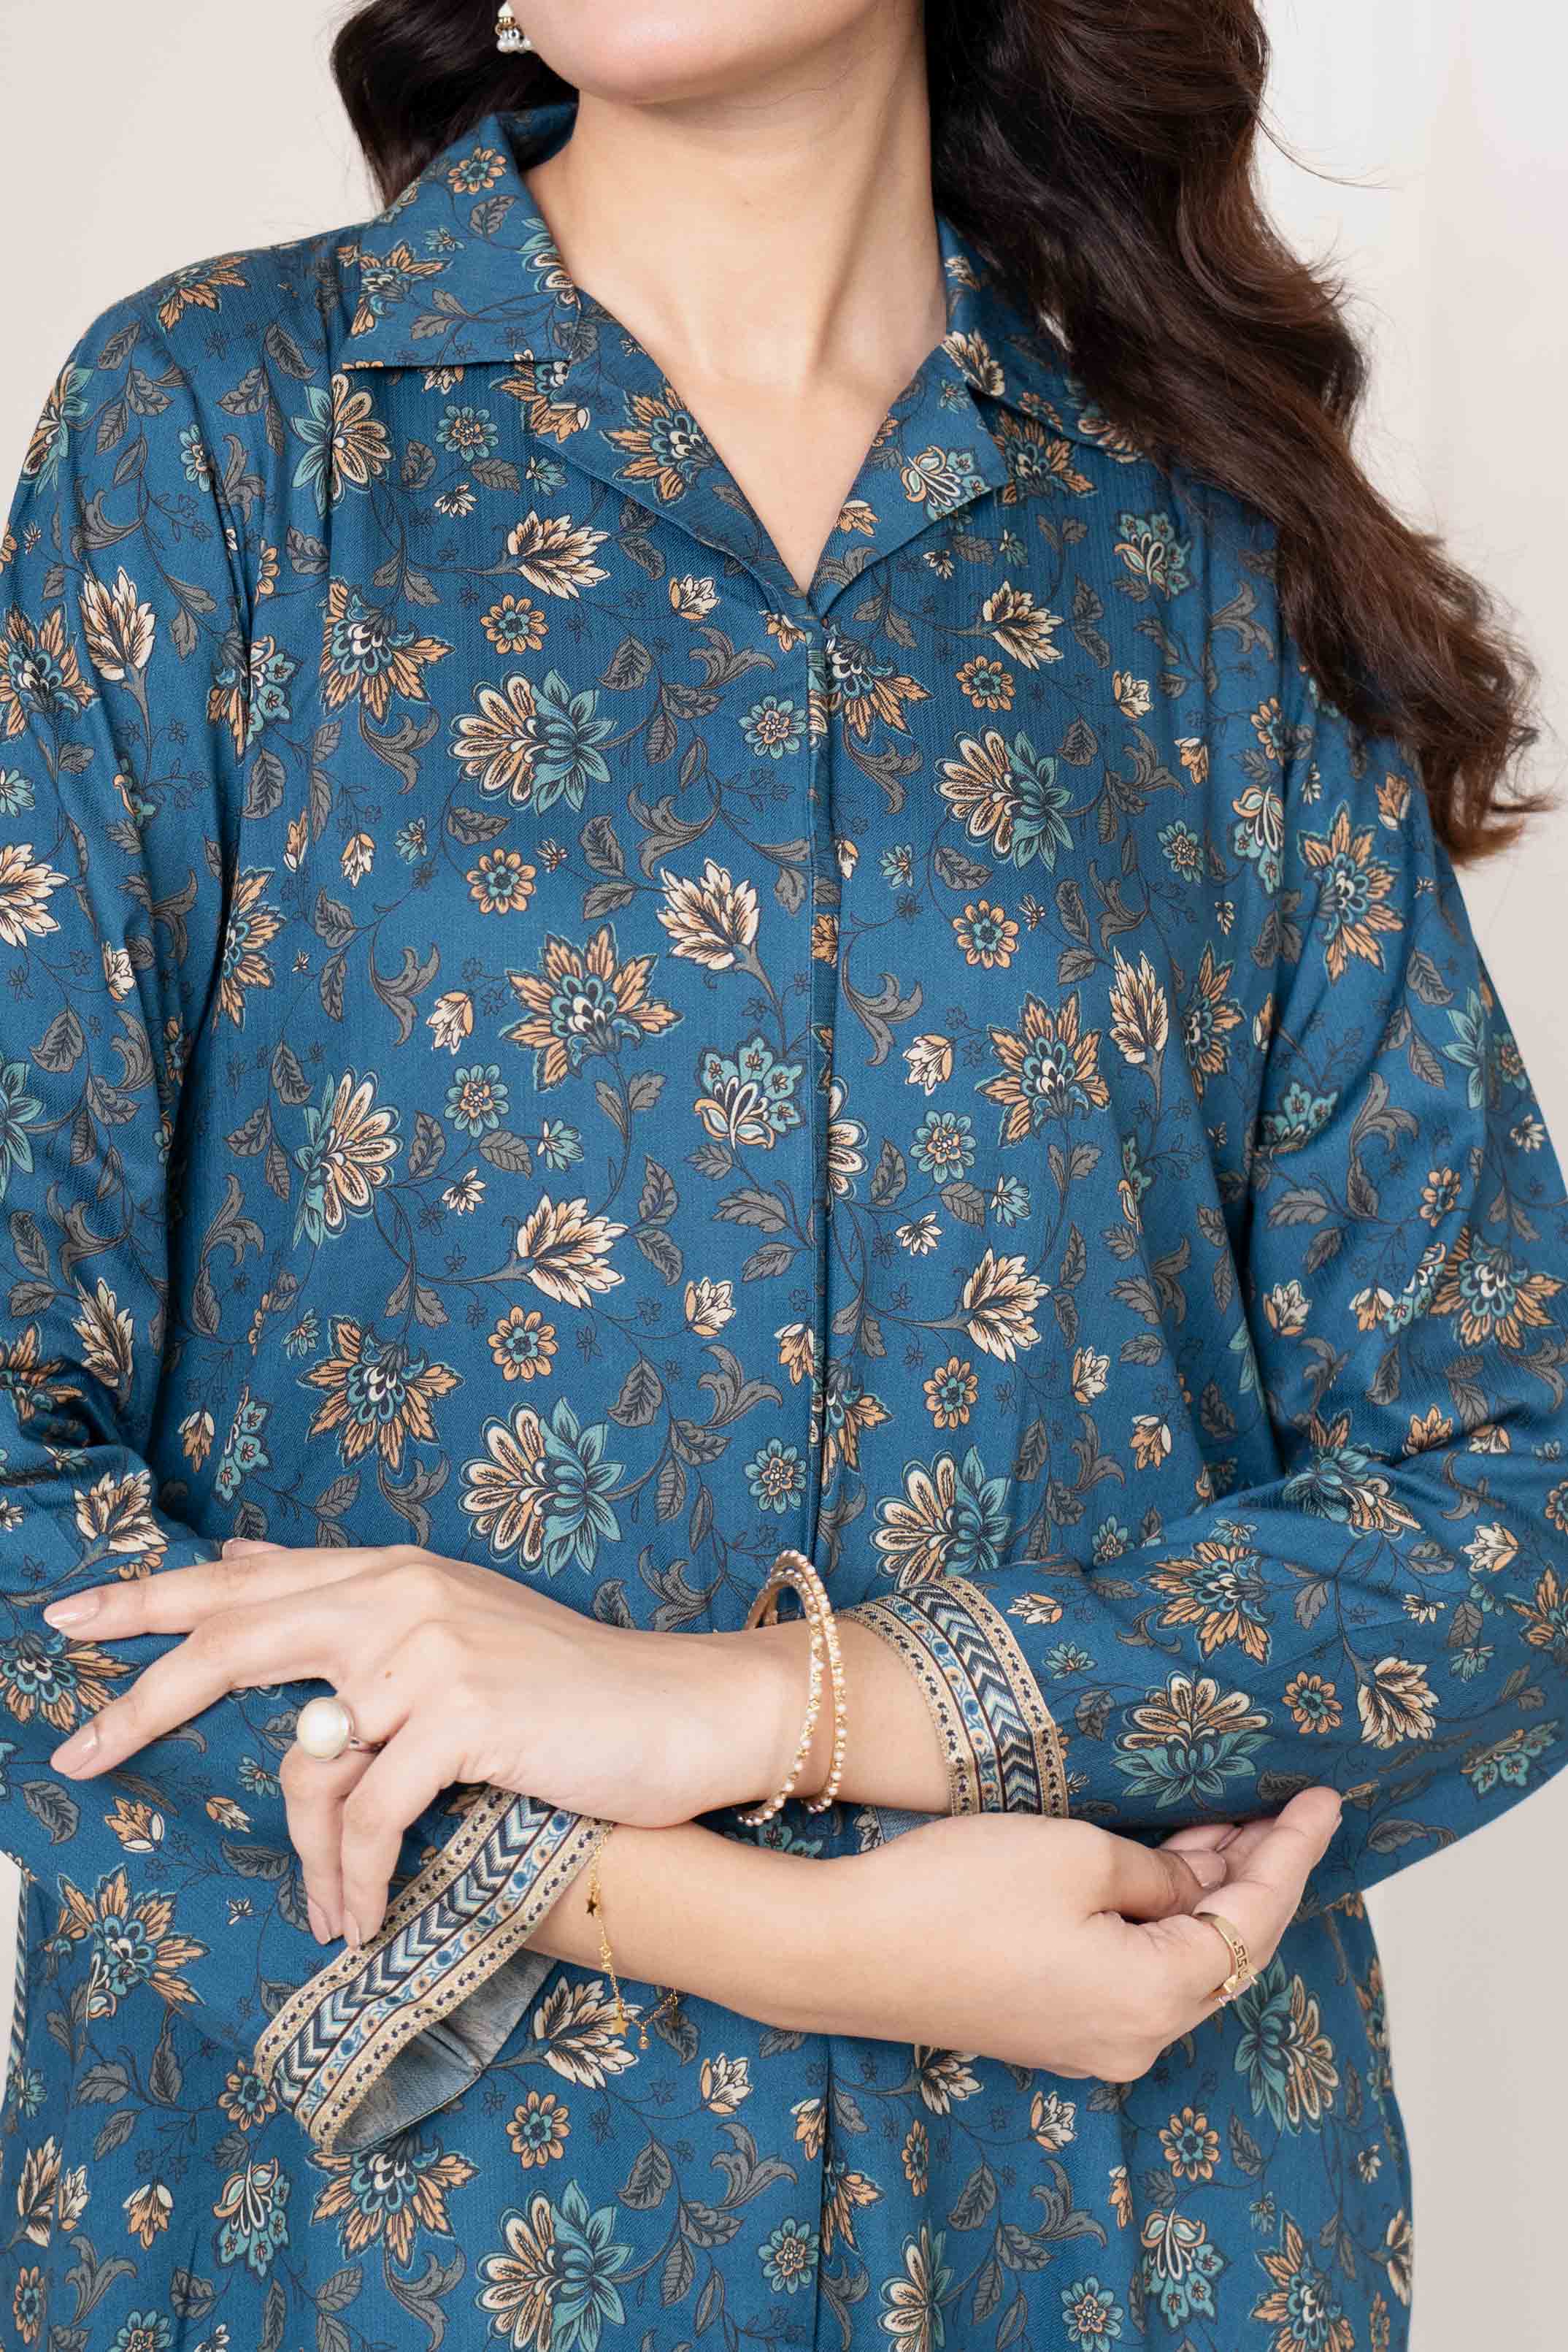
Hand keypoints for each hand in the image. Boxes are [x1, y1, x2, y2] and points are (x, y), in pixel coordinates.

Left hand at [40, 1538, 802, 1945]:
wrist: (680, 1711)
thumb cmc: (566, 1691)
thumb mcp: (452, 1628)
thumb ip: (350, 1606)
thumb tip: (239, 1560)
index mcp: (393, 1571)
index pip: (248, 1579)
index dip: (152, 1596)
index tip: (69, 1614)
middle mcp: (402, 1594)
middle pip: (237, 1639)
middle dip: (144, 1698)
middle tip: (76, 1752)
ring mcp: (432, 1649)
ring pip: (311, 1760)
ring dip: (311, 1857)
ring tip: (326, 1911)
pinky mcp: (465, 1713)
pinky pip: (370, 1813)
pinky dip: (356, 1877)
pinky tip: (360, 1917)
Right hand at [828, 1787, 1344, 2077]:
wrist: (843, 1950)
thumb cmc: (957, 1895)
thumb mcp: (1078, 1857)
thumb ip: (1159, 1874)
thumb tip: (1193, 1887)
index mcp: (1157, 1998)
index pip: (1255, 1918)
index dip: (1294, 1852)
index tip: (1326, 1800)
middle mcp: (1136, 2038)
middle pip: (1225, 1950)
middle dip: (1256, 1872)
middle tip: (1283, 1803)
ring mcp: (1089, 2040)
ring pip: (1179, 1960)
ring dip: (1204, 1893)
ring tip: (1231, 1822)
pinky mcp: (1048, 2025)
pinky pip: (1134, 1970)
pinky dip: (1159, 1918)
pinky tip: (1162, 1869)